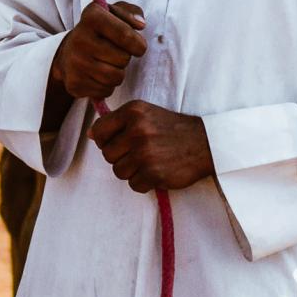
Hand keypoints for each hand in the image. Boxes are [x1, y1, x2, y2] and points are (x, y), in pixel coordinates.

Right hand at [50, 1, 147, 100]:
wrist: (68, 52)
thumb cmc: (99, 31)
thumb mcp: (114, 13)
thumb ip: (132, 12)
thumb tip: (140, 25)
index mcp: (92, 16)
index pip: (126, 35)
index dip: (138, 44)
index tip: (137, 45)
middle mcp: (79, 38)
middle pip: (123, 59)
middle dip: (124, 58)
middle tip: (114, 52)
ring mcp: (75, 62)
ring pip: (116, 77)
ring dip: (118, 73)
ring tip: (108, 63)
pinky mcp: (74, 83)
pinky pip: (106, 91)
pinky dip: (107, 86)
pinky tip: (98, 75)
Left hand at [88, 101, 212, 194]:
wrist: (205, 142)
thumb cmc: (171, 128)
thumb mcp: (145, 114)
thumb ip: (118, 122)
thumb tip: (91, 135)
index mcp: (133, 112)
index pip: (99, 131)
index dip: (104, 141)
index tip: (116, 143)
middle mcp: (137, 130)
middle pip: (107, 155)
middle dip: (120, 157)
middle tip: (138, 154)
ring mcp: (145, 153)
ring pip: (119, 171)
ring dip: (131, 171)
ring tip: (148, 162)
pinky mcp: (154, 173)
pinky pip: (134, 185)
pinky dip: (143, 182)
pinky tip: (156, 171)